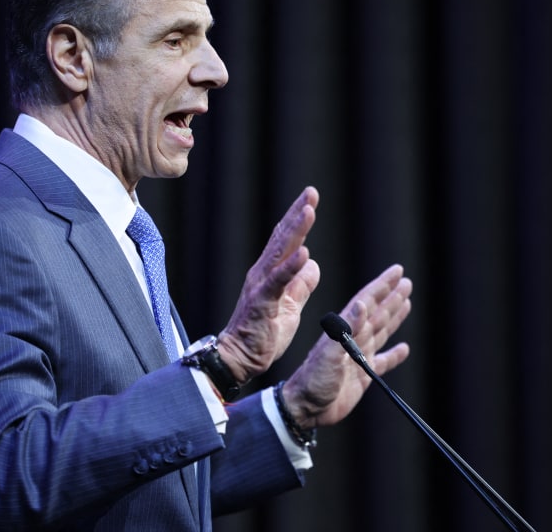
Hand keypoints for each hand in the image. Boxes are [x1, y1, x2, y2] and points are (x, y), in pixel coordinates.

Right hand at [216, 187, 321, 382]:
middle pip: (283, 238)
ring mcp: (261, 286)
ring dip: (295, 231)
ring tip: (308, 211)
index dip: (299, 219)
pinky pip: (278, 282)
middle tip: (311, 192)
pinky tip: (304, 253)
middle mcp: (263, 273)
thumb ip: (300, 284)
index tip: (311, 199)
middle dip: (297, 214)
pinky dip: (291, 267)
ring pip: (280, 253)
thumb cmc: (262, 334)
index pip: (287, 241)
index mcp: (271, 274)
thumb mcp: (290, 306)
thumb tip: (312, 262)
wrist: (239, 359)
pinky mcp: (261, 302)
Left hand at [280, 264, 412, 428]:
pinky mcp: (362, 376)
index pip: (367, 301)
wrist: (304, 408)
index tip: (397, 271)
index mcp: (345, 331)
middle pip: (377, 312)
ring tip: (405, 302)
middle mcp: (354, 340)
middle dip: (391, 296)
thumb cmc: (312, 380)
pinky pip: (383, 362)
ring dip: (394, 316)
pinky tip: (404, 348)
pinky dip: (394, 355)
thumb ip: (345, 330)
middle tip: (406, 281)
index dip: (382, 285)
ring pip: (381, 331)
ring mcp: (359, 357)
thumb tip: (361, 304)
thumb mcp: (328, 354)